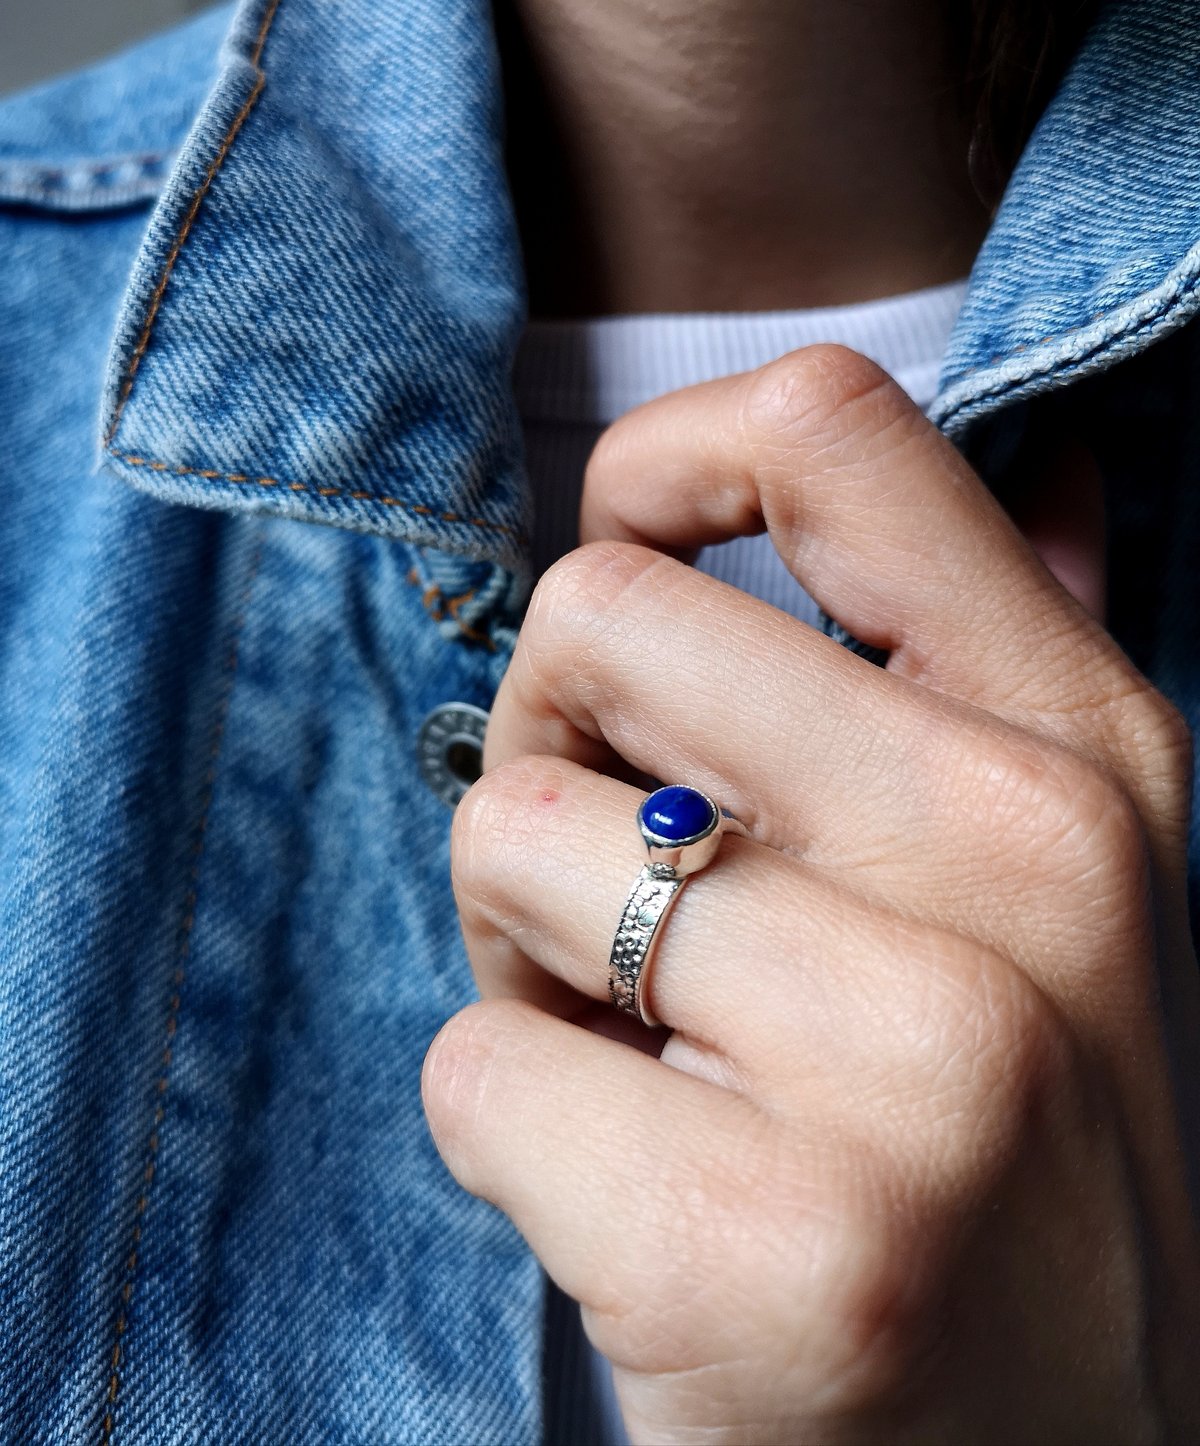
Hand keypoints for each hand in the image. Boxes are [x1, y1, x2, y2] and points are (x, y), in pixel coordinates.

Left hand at [421, 345, 1199, 1441]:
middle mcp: (1032, 863)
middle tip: (622, 895)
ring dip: (524, 947)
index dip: (663, 461)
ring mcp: (918, 1061)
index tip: (628, 546)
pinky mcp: (767, 1247)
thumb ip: (1014, 672)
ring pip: (508, 831)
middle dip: (553, 747)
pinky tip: (633, 1188)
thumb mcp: (1059, 895)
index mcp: (1085, 750)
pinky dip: (510, 1123)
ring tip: (642, 1048)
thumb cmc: (993, 1153)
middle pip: (598, 619)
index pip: (832, 436)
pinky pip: (477, 1064)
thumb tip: (1056, 471)